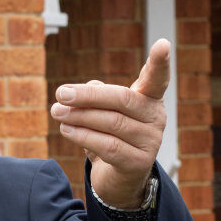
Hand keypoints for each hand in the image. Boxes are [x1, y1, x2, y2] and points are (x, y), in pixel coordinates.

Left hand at [51, 38, 169, 207]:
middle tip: (61, 93)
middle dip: (89, 96)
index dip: (160, 62)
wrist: (118, 177)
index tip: (163, 43)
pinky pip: (108, 146)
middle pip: (122, 100)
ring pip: (112, 123)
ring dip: (79, 116)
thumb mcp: (103, 110)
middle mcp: (156, 117)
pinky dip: (83, 136)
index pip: (157, 78)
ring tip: (57, 112)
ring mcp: (151, 141)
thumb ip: (96, 95)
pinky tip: (66, 129)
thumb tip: (83, 91)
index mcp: (149, 98)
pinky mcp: (139, 163)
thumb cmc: (109, 134)